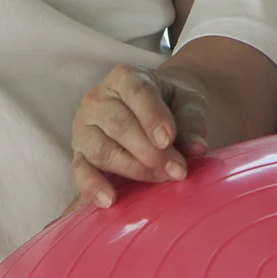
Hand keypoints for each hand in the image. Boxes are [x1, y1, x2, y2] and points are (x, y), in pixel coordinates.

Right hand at [68, 63, 210, 209]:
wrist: (158, 112)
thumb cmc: (172, 105)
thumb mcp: (189, 104)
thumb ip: (192, 122)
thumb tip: (197, 148)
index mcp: (125, 77)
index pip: (136, 92)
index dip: (153, 117)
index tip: (169, 140)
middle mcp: (98, 98)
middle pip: (119, 125)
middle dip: (150, 151)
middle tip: (177, 170)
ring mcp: (84, 126)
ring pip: (101, 149)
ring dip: (132, 169)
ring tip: (160, 179)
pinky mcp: (79, 154)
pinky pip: (80, 171)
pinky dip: (92, 186)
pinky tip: (109, 200)